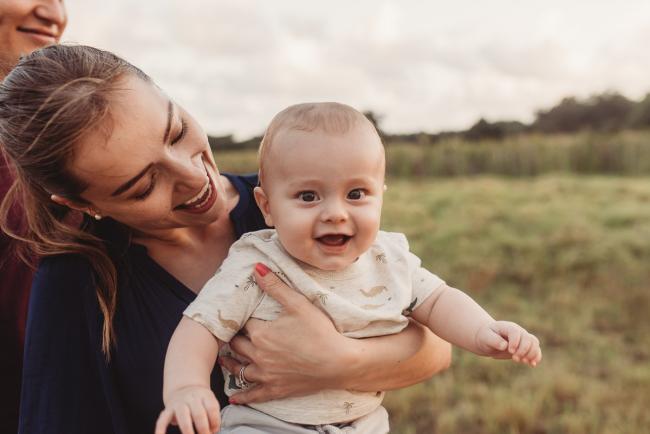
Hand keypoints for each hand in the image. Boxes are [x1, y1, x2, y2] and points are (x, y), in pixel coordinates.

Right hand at [155, 385, 220, 433]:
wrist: (184, 388)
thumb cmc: (199, 400)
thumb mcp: (209, 401)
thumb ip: (212, 415)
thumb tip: (213, 430)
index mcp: (204, 395)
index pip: (212, 407)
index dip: (215, 421)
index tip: (215, 430)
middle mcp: (191, 398)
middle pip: (199, 414)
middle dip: (203, 429)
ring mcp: (178, 403)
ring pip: (183, 417)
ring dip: (188, 431)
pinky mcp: (168, 409)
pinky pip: (162, 419)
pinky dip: (161, 429)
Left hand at [219, 263, 351, 403]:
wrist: (339, 362)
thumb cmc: (320, 332)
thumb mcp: (298, 304)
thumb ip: (275, 286)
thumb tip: (256, 268)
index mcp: (261, 334)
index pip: (243, 324)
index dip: (242, 318)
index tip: (241, 315)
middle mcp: (259, 355)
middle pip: (237, 346)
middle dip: (233, 339)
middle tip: (230, 334)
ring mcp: (267, 375)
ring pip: (240, 369)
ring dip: (231, 363)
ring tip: (224, 359)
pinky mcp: (276, 389)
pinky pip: (254, 394)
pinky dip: (243, 396)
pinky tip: (234, 398)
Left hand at [475, 321, 541, 366]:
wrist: (488, 339)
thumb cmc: (486, 337)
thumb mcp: (485, 337)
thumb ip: (494, 340)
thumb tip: (504, 345)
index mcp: (507, 327)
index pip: (516, 332)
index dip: (515, 342)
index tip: (510, 351)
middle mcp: (518, 331)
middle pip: (528, 338)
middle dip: (523, 350)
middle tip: (515, 359)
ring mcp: (523, 338)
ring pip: (534, 343)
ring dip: (531, 354)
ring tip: (523, 361)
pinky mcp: (525, 346)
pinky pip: (536, 349)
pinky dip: (536, 357)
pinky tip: (532, 364)